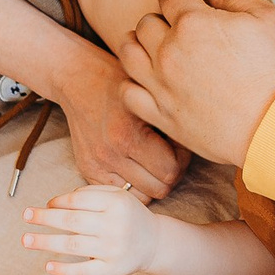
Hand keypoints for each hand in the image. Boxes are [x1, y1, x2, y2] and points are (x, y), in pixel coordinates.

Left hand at [22, 184, 161, 274]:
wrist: (154, 242)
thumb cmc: (127, 216)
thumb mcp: (116, 196)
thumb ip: (88, 194)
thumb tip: (53, 203)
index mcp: (115, 203)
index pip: (77, 201)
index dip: (57, 202)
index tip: (45, 205)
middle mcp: (115, 226)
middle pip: (71, 221)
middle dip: (45, 218)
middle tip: (26, 216)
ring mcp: (113, 250)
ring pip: (73, 245)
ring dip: (46, 242)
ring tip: (26, 240)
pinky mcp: (112, 270)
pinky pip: (84, 272)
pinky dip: (64, 270)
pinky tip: (48, 266)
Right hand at [50, 45, 186, 198]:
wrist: (79, 77)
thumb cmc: (121, 81)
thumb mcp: (150, 93)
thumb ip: (171, 123)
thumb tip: (195, 145)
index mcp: (128, 136)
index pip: (171, 171)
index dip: (182, 159)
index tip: (178, 143)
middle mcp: (110, 155)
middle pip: (159, 188)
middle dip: (170, 172)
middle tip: (169, 153)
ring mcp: (96, 165)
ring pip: (142, 197)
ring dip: (152, 182)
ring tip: (153, 160)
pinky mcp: (87, 170)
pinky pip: (121, 193)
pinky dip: (133, 185)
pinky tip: (136, 165)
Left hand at [117, 0, 274, 167]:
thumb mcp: (271, 19)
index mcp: (193, 22)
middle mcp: (170, 50)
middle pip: (145, 23)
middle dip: (158, 19)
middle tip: (171, 25)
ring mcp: (162, 85)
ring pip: (128, 53)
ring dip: (136, 44)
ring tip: (149, 47)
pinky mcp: (163, 115)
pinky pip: (128, 94)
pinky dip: (131, 84)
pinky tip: (146, 82)